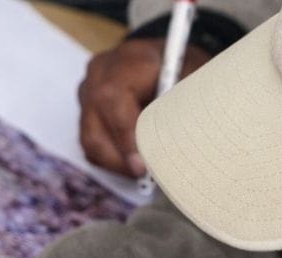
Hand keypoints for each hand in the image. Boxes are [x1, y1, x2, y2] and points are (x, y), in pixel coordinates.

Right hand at [78, 37, 211, 176]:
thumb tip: (178, 145)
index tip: (142, 164)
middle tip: (145, 176)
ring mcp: (89, 91)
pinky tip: (134, 163)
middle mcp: (101, 73)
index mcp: (128, 59)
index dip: (125, 135)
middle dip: (119, 157)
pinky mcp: (87, 109)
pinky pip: (91, 143)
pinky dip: (112, 159)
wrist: (168, 58)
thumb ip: (183, 106)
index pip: (112, 98)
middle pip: (94, 123)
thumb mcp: (194, 79)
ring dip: (116, 163)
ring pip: (89, 138)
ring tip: (143, 174)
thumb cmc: (184, 70)